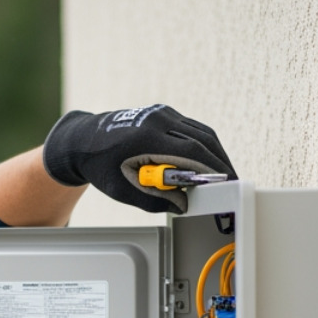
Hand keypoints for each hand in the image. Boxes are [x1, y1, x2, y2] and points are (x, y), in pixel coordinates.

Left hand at [41, 104, 235, 212]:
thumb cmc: (100, 166)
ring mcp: (161, 113)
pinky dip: (203, 145)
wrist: (83, 140)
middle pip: (203, 140)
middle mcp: (157, 119)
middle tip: (234, 183)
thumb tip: (184, 204)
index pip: (192, 153)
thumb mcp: (124, 190)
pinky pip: (192, 128)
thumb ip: (155, 200)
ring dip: (215, 153)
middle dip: (221, 163)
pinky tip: (208, 162)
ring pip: (201, 132)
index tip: (228, 184)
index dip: (214, 169)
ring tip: (224, 175)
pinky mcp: (163, 113)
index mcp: (147, 138)